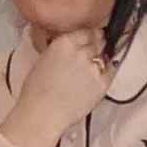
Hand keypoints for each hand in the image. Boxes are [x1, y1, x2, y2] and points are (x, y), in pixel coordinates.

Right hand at [0, 26, 110, 146]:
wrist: (42, 115)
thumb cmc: (36, 91)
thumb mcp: (44, 60)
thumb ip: (61, 50)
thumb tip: (71, 47)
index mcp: (65, 42)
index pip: (86, 31)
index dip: (89, 35)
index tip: (90, 38)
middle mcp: (82, 51)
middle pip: (98, 41)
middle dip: (97, 44)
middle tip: (93, 51)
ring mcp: (94, 67)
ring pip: (104, 57)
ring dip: (100, 60)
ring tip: (89, 72)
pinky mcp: (102, 83)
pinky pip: (110, 72)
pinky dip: (105, 74)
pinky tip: (95, 81)